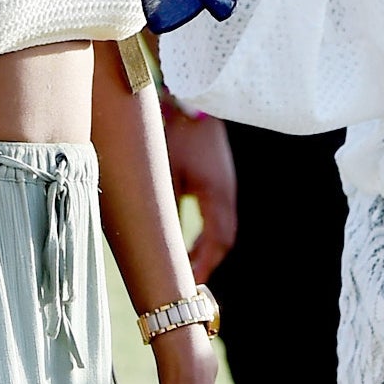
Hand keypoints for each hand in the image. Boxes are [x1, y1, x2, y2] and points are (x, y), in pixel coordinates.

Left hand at [162, 108, 237, 278]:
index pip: (216, 240)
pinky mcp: (219, 182)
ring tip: (188, 266)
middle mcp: (225, 194)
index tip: (190, 282)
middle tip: (188, 281)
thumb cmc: (176, 132)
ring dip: (206, 249)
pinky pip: (218, 217)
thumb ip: (164, 205)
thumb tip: (157, 238)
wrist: (193, 100)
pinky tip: (191, 241)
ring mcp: (225, 188)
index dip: (204, 264)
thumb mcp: (165, 172)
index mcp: (215, 194)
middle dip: (207, 262)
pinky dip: (206, 234)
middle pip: (223, 239)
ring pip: (222, 229)